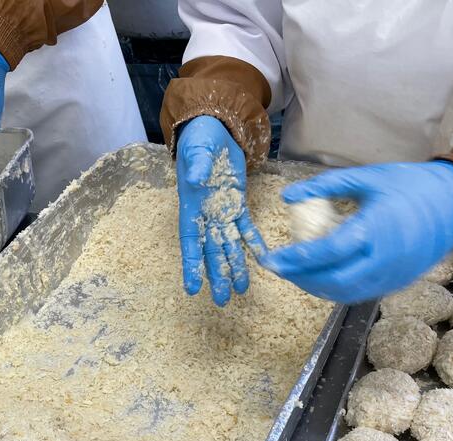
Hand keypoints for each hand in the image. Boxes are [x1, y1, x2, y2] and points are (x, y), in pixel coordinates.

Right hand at [176, 116, 267, 305]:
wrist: (214, 127)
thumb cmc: (199, 139)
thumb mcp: (197, 149)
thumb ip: (197, 165)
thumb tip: (196, 180)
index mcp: (191, 206)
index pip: (190, 242)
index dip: (191, 265)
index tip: (192, 288)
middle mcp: (206, 215)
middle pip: (211, 251)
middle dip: (217, 275)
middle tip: (222, 300)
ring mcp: (223, 211)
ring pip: (230, 245)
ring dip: (235, 267)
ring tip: (241, 290)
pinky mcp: (238, 203)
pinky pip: (246, 226)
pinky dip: (253, 242)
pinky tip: (262, 258)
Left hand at [262, 161, 452, 303]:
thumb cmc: (408, 186)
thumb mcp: (366, 178)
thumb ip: (324, 185)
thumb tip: (287, 195)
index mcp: (376, 229)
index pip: (327, 252)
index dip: (295, 259)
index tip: (270, 258)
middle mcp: (384, 258)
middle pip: (332, 280)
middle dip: (299, 277)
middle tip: (276, 267)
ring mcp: (392, 275)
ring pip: (344, 294)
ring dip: (314, 286)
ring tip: (293, 272)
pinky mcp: (397, 284)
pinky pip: (358, 294)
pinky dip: (334, 288)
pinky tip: (318, 275)